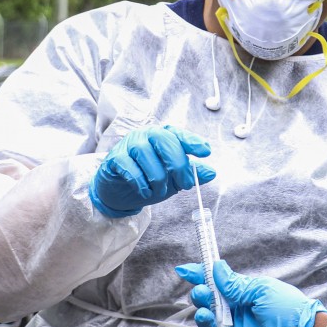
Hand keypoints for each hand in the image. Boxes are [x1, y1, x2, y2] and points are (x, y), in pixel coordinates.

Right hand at [89, 126, 213, 217]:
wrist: (119, 191)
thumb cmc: (148, 179)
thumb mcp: (174, 179)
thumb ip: (191, 174)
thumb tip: (211, 173)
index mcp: (164, 136)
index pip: (179, 134)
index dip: (192, 141)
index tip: (206, 152)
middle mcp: (147, 135)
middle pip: (163, 140)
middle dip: (177, 164)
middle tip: (185, 184)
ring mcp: (130, 144)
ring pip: (145, 153)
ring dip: (157, 177)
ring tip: (160, 191)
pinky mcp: (115, 157)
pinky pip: (129, 167)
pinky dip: (140, 182)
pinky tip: (145, 191)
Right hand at [175, 260, 324, 326]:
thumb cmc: (289, 309)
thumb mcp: (261, 290)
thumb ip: (235, 284)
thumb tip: (215, 268)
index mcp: (244, 295)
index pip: (217, 284)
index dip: (200, 276)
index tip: (184, 270)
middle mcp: (239, 313)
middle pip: (210, 304)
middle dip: (201, 296)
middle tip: (202, 293)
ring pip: (210, 326)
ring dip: (202, 317)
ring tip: (205, 314)